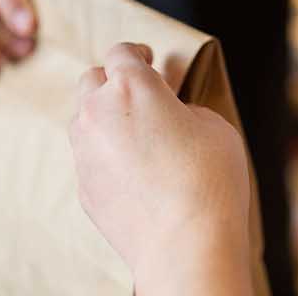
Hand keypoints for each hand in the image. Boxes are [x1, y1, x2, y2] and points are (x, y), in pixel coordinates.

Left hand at [71, 43, 251, 293]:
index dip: (137, 53)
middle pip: (91, 80)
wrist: (185, 244)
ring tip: (136, 136)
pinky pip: (90, 159)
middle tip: (139, 94)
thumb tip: (173, 117)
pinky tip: (134, 174)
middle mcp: (98, 112)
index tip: (147, 59)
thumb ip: (186, 110)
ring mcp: (84, 151)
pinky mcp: (82, 186)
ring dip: (105, 119)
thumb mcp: (214, 127)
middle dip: (113, 81)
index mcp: (132, 87)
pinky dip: (106, 157)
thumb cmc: (208, 181)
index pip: (122, 52)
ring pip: (84, 120)